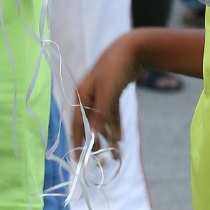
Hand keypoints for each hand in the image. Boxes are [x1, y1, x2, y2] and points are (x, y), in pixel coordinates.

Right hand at [70, 37, 142, 159]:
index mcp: (82, 94)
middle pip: (89, 124)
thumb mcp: (107, 92)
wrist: (132, 49)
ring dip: (108, 137)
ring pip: (102, 122)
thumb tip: (93, 136)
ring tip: (115, 155)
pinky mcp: (113, 95)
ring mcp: (101, 96)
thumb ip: (100, 114)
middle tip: (102, 160)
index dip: (77, 141)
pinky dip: (115, 127)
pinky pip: (111, 115)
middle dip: (95, 142)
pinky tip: (119, 139)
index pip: (77, 123)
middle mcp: (89, 96)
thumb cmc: (115, 68)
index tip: (79, 159)